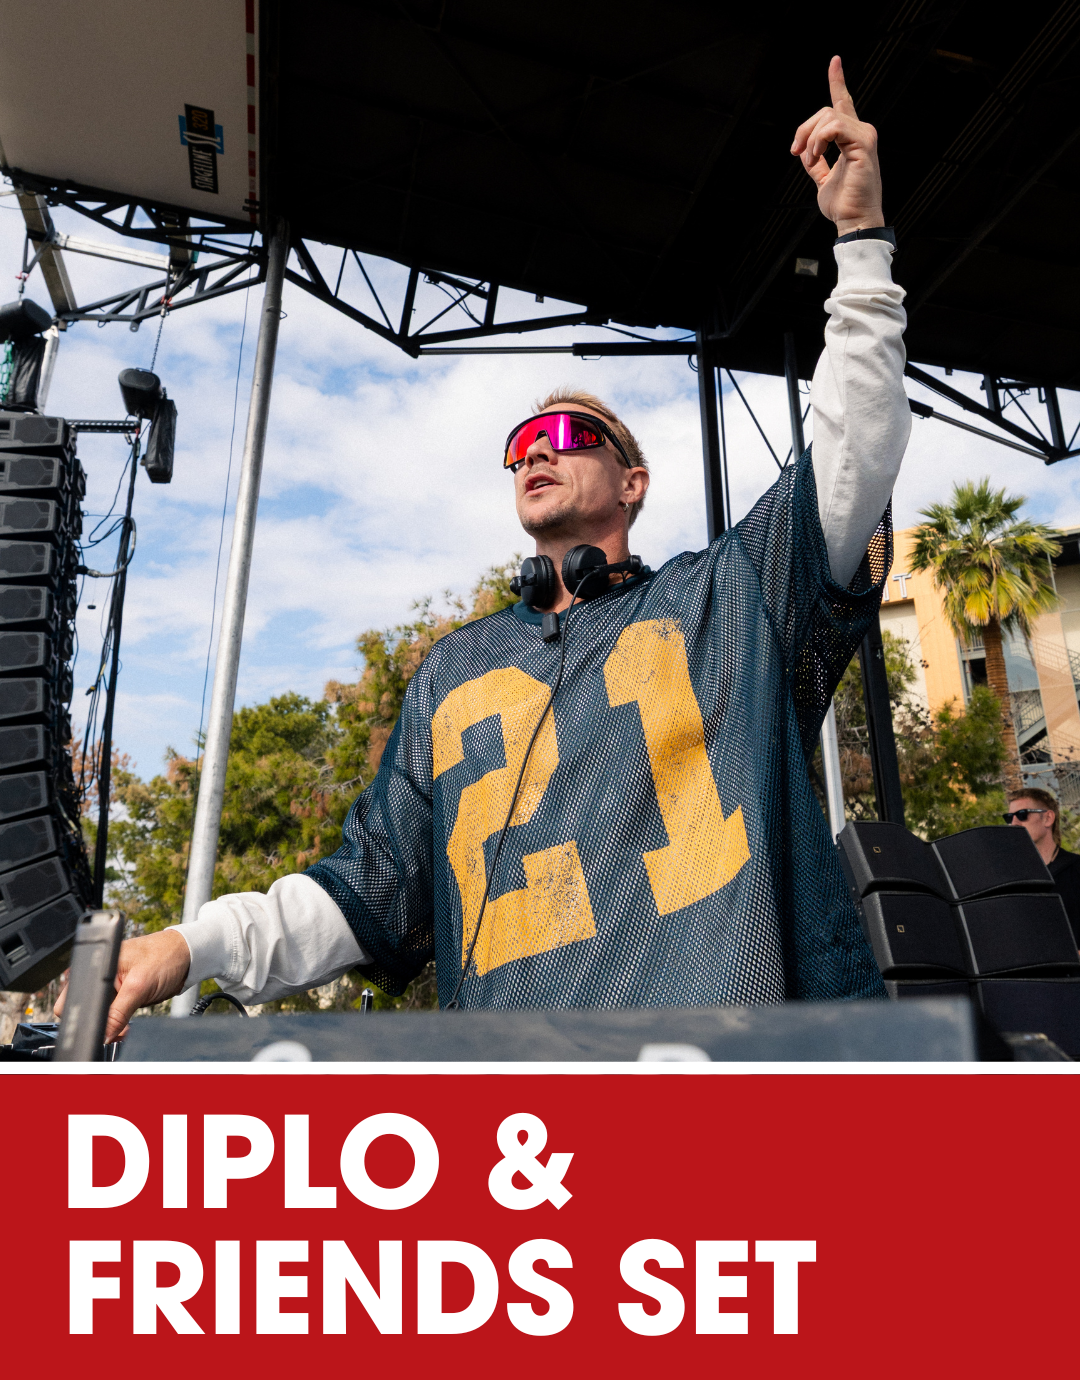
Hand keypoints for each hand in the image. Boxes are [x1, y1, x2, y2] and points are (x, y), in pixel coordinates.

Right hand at [54, 927, 190, 1042]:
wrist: (187, 955)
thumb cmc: (165, 956)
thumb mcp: (140, 985)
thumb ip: (118, 1012)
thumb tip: (104, 1034)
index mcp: (96, 964)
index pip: (77, 997)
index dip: (86, 1016)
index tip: (101, 1029)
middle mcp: (99, 974)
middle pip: (86, 1009)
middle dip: (100, 1023)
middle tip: (116, 1029)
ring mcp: (110, 986)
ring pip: (100, 1016)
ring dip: (111, 1026)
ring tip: (123, 1028)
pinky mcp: (121, 995)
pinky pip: (113, 1016)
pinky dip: (118, 1024)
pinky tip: (125, 1027)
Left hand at [791, 56, 883, 235]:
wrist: (854, 220)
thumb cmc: (843, 204)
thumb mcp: (823, 179)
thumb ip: (817, 163)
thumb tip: (806, 155)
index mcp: (852, 138)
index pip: (843, 104)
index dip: (837, 81)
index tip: (835, 61)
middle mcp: (861, 131)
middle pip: (826, 110)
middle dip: (804, 129)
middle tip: (796, 152)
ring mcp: (864, 135)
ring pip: (828, 117)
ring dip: (810, 138)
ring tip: (809, 160)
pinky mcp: (863, 144)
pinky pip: (834, 126)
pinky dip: (819, 140)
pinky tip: (815, 157)